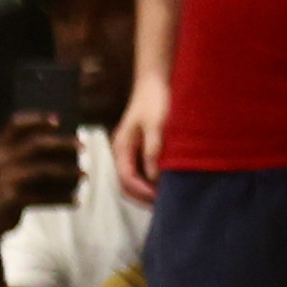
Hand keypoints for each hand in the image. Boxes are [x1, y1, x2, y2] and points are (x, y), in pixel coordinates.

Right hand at [0, 111, 81, 231]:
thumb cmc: (1, 191)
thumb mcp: (3, 168)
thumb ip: (24, 155)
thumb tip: (68, 148)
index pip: (14, 124)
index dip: (36, 119)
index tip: (58, 120)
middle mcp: (0, 160)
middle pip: (36, 143)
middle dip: (63, 143)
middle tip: (83, 146)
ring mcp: (5, 179)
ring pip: (44, 170)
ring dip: (68, 172)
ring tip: (85, 175)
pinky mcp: (11, 199)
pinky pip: (44, 197)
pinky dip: (62, 199)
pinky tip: (76, 201)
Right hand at [113, 67, 170, 196]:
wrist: (154, 82)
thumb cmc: (155, 101)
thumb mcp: (156, 126)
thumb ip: (153, 151)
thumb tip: (153, 178)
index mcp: (122, 147)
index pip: (126, 178)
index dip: (142, 191)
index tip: (160, 199)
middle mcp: (122, 151)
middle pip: (126, 183)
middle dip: (142, 196)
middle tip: (163, 205)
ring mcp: (129, 150)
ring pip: (133, 178)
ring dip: (146, 190)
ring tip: (165, 197)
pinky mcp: (139, 147)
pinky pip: (140, 171)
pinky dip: (150, 181)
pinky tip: (164, 182)